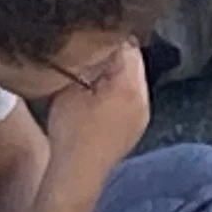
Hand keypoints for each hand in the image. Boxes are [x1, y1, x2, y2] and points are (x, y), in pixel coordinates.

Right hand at [42, 43, 150, 182]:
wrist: (76, 175)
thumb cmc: (69, 133)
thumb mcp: (68, 88)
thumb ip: (82, 61)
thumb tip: (87, 42)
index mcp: (130, 86)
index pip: (127, 45)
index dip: (106, 36)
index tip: (90, 35)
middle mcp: (144, 99)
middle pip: (133, 61)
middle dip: (112, 54)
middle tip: (88, 54)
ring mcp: (143, 114)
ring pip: (133, 79)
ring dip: (115, 74)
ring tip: (91, 77)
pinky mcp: (137, 126)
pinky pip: (131, 97)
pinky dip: (117, 92)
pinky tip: (97, 98)